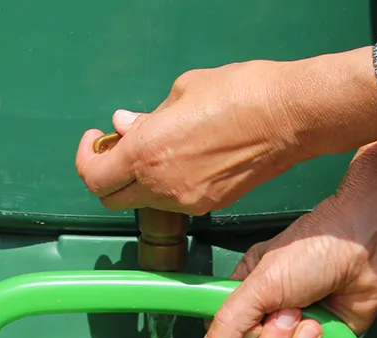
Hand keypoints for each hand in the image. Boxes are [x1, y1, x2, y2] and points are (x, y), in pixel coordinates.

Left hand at [74, 60, 321, 214]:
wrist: (289, 117)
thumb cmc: (240, 94)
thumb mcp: (182, 91)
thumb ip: (146, 117)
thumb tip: (124, 125)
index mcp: (147, 153)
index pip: (94, 177)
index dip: (86, 159)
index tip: (95, 141)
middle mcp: (161, 185)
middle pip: (112, 199)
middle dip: (106, 176)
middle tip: (116, 150)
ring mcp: (186, 201)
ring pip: (143, 202)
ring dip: (137, 181)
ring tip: (155, 149)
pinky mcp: (209, 205)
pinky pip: (173, 201)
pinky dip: (165, 185)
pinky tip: (182, 159)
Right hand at [195, 201, 376, 337]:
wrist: (368, 247)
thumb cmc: (316, 248)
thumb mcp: (263, 282)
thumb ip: (230, 320)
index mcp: (247, 293)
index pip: (227, 335)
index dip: (240, 337)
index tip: (255, 319)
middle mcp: (269, 315)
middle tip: (293, 310)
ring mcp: (296, 333)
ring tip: (314, 318)